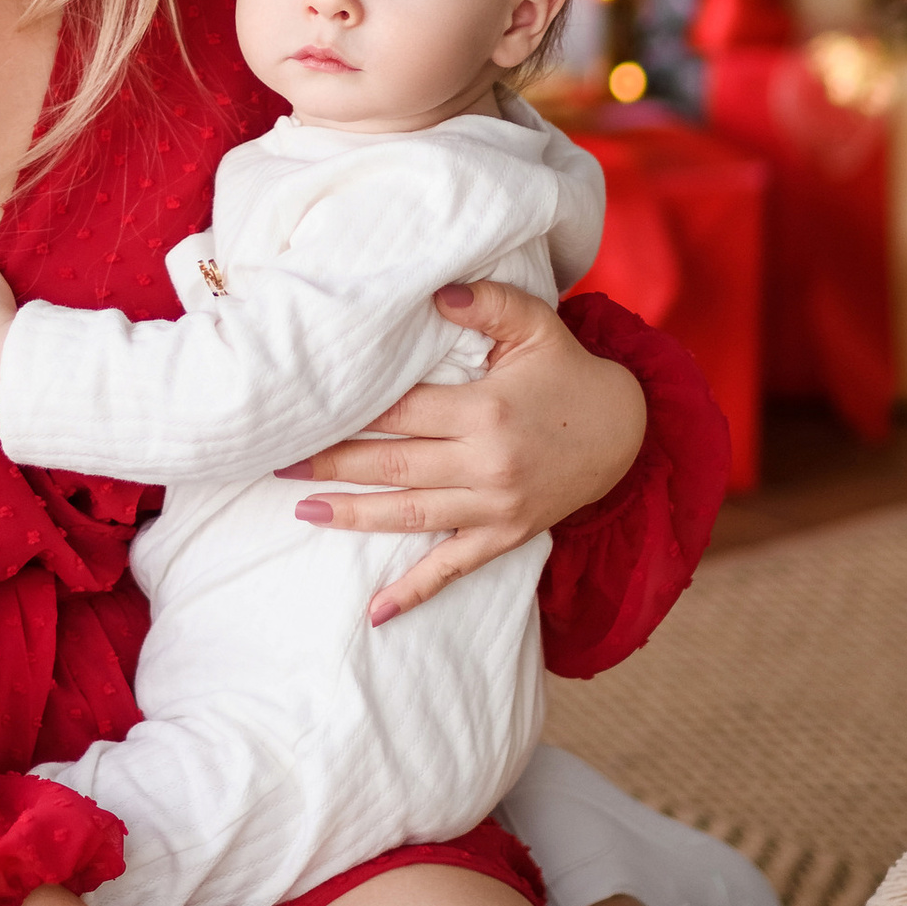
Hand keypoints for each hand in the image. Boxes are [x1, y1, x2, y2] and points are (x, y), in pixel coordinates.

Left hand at [285, 277, 646, 624]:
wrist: (627, 432)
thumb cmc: (568, 373)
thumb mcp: (537, 327)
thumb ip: (488, 303)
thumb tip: (436, 293)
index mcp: (486, 411)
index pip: (401, 412)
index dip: (351, 412)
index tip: (305, 409)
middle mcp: (487, 465)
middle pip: (394, 466)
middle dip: (333, 464)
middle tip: (279, 460)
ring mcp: (496, 508)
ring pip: (410, 516)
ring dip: (354, 516)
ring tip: (303, 509)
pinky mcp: (506, 536)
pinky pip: (453, 569)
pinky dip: (414, 592)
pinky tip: (375, 612)